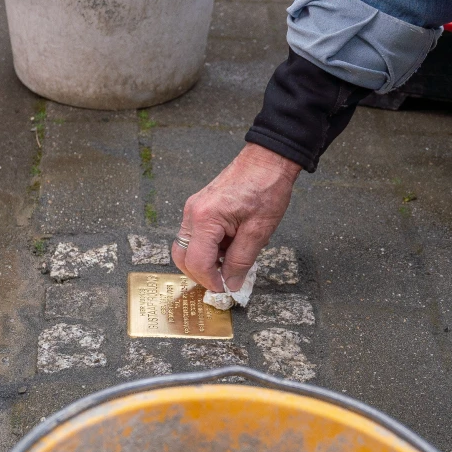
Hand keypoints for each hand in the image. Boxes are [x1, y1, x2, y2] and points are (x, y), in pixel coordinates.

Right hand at [173, 144, 301, 293]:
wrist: (268, 159)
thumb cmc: (266, 188)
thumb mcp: (258, 231)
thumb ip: (241, 260)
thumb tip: (231, 283)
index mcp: (205, 218)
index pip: (197, 262)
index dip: (211, 281)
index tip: (226, 291)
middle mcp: (193, 213)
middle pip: (183, 257)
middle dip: (201, 275)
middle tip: (224, 283)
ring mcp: (194, 209)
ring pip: (188, 247)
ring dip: (206, 262)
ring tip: (231, 264)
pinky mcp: (200, 207)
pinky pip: (196, 236)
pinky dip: (209, 248)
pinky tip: (230, 248)